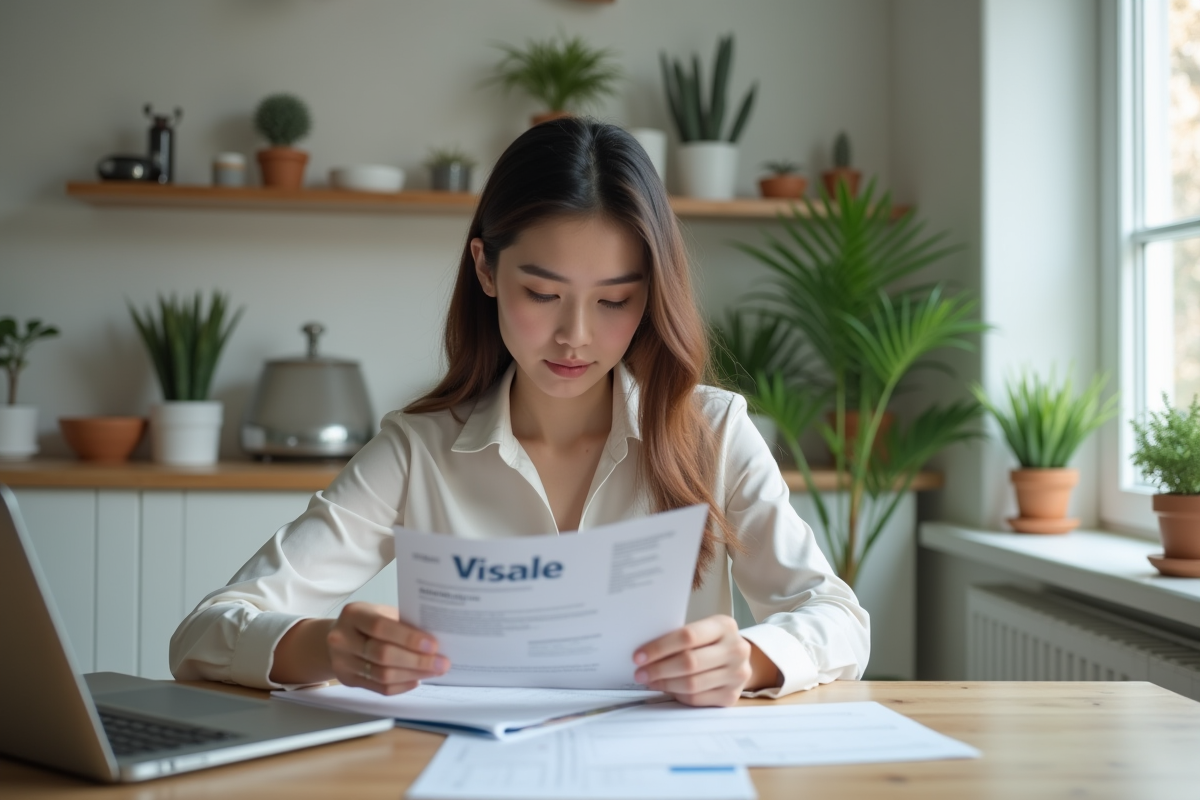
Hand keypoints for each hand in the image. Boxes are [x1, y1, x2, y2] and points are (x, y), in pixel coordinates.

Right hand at [326, 602, 449, 694]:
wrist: (336, 637)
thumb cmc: (367, 622)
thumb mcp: (381, 613)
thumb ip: (402, 623)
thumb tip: (435, 638)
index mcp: (354, 614)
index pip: (381, 627)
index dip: (409, 638)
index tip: (433, 645)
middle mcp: (343, 638)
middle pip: (383, 654)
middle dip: (417, 660)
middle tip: (442, 663)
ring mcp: (342, 661)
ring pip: (382, 675)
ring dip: (413, 674)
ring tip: (433, 672)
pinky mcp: (347, 680)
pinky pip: (379, 689)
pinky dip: (402, 685)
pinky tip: (416, 680)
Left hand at [632, 615, 778, 706]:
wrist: (738, 659)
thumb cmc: (711, 642)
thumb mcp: (702, 630)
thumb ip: (680, 638)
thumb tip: (645, 653)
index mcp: (724, 626)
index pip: (688, 636)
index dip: (660, 647)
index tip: (639, 655)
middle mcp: (736, 649)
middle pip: (689, 662)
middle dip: (659, 669)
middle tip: (640, 672)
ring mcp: (737, 674)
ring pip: (692, 684)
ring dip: (665, 684)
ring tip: (651, 681)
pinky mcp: (732, 696)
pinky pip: (697, 699)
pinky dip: (678, 695)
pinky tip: (668, 689)